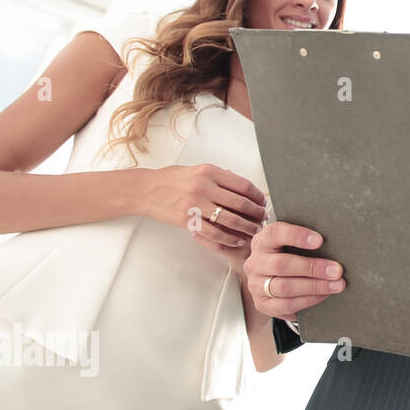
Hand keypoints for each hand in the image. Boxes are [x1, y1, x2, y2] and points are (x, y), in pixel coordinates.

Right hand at [144, 164, 266, 253]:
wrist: (146, 190)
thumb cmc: (174, 179)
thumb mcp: (199, 170)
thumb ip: (221, 177)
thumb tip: (246, 188)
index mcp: (210, 172)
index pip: (243, 185)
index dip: (258, 196)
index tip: (264, 202)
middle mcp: (203, 187)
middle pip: (241, 203)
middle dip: (256, 213)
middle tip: (264, 219)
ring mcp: (195, 204)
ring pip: (230, 220)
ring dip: (247, 228)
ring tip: (255, 231)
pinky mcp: (186, 220)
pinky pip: (214, 233)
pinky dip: (229, 238)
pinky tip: (238, 239)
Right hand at [242, 222, 344, 320]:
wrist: (276, 282)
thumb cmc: (291, 257)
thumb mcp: (294, 246)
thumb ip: (308, 243)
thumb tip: (338, 245)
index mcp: (263, 241)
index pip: (275, 233)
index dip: (297, 236)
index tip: (320, 240)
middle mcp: (255, 262)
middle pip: (282, 264)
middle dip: (313, 267)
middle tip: (337, 270)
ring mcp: (256, 285)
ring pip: (285, 287)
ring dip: (315, 286)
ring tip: (337, 284)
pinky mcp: (262, 304)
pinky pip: (286, 304)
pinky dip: (309, 300)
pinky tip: (324, 295)